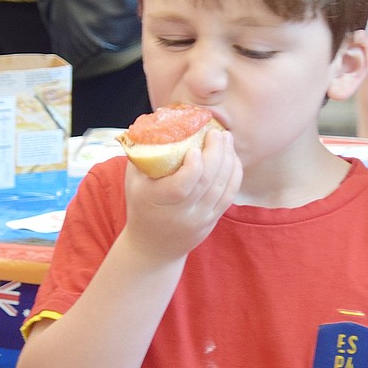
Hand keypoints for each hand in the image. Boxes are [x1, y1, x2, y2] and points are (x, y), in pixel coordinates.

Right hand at [123, 129, 242, 262]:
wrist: (153, 247)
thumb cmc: (141, 205)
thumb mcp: (133, 181)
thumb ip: (144, 153)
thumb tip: (156, 120)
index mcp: (157, 202)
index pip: (181, 187)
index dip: (193, 167)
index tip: (195, 148)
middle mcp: (181, 214)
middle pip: (206, 183)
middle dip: (216, 153)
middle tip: (217, 133)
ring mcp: (200, 219)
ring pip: (221, 187)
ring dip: (228, 159)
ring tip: (226, 139)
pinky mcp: (213, 220)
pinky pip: (229, 195)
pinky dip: (234, 174)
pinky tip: (232, 157)